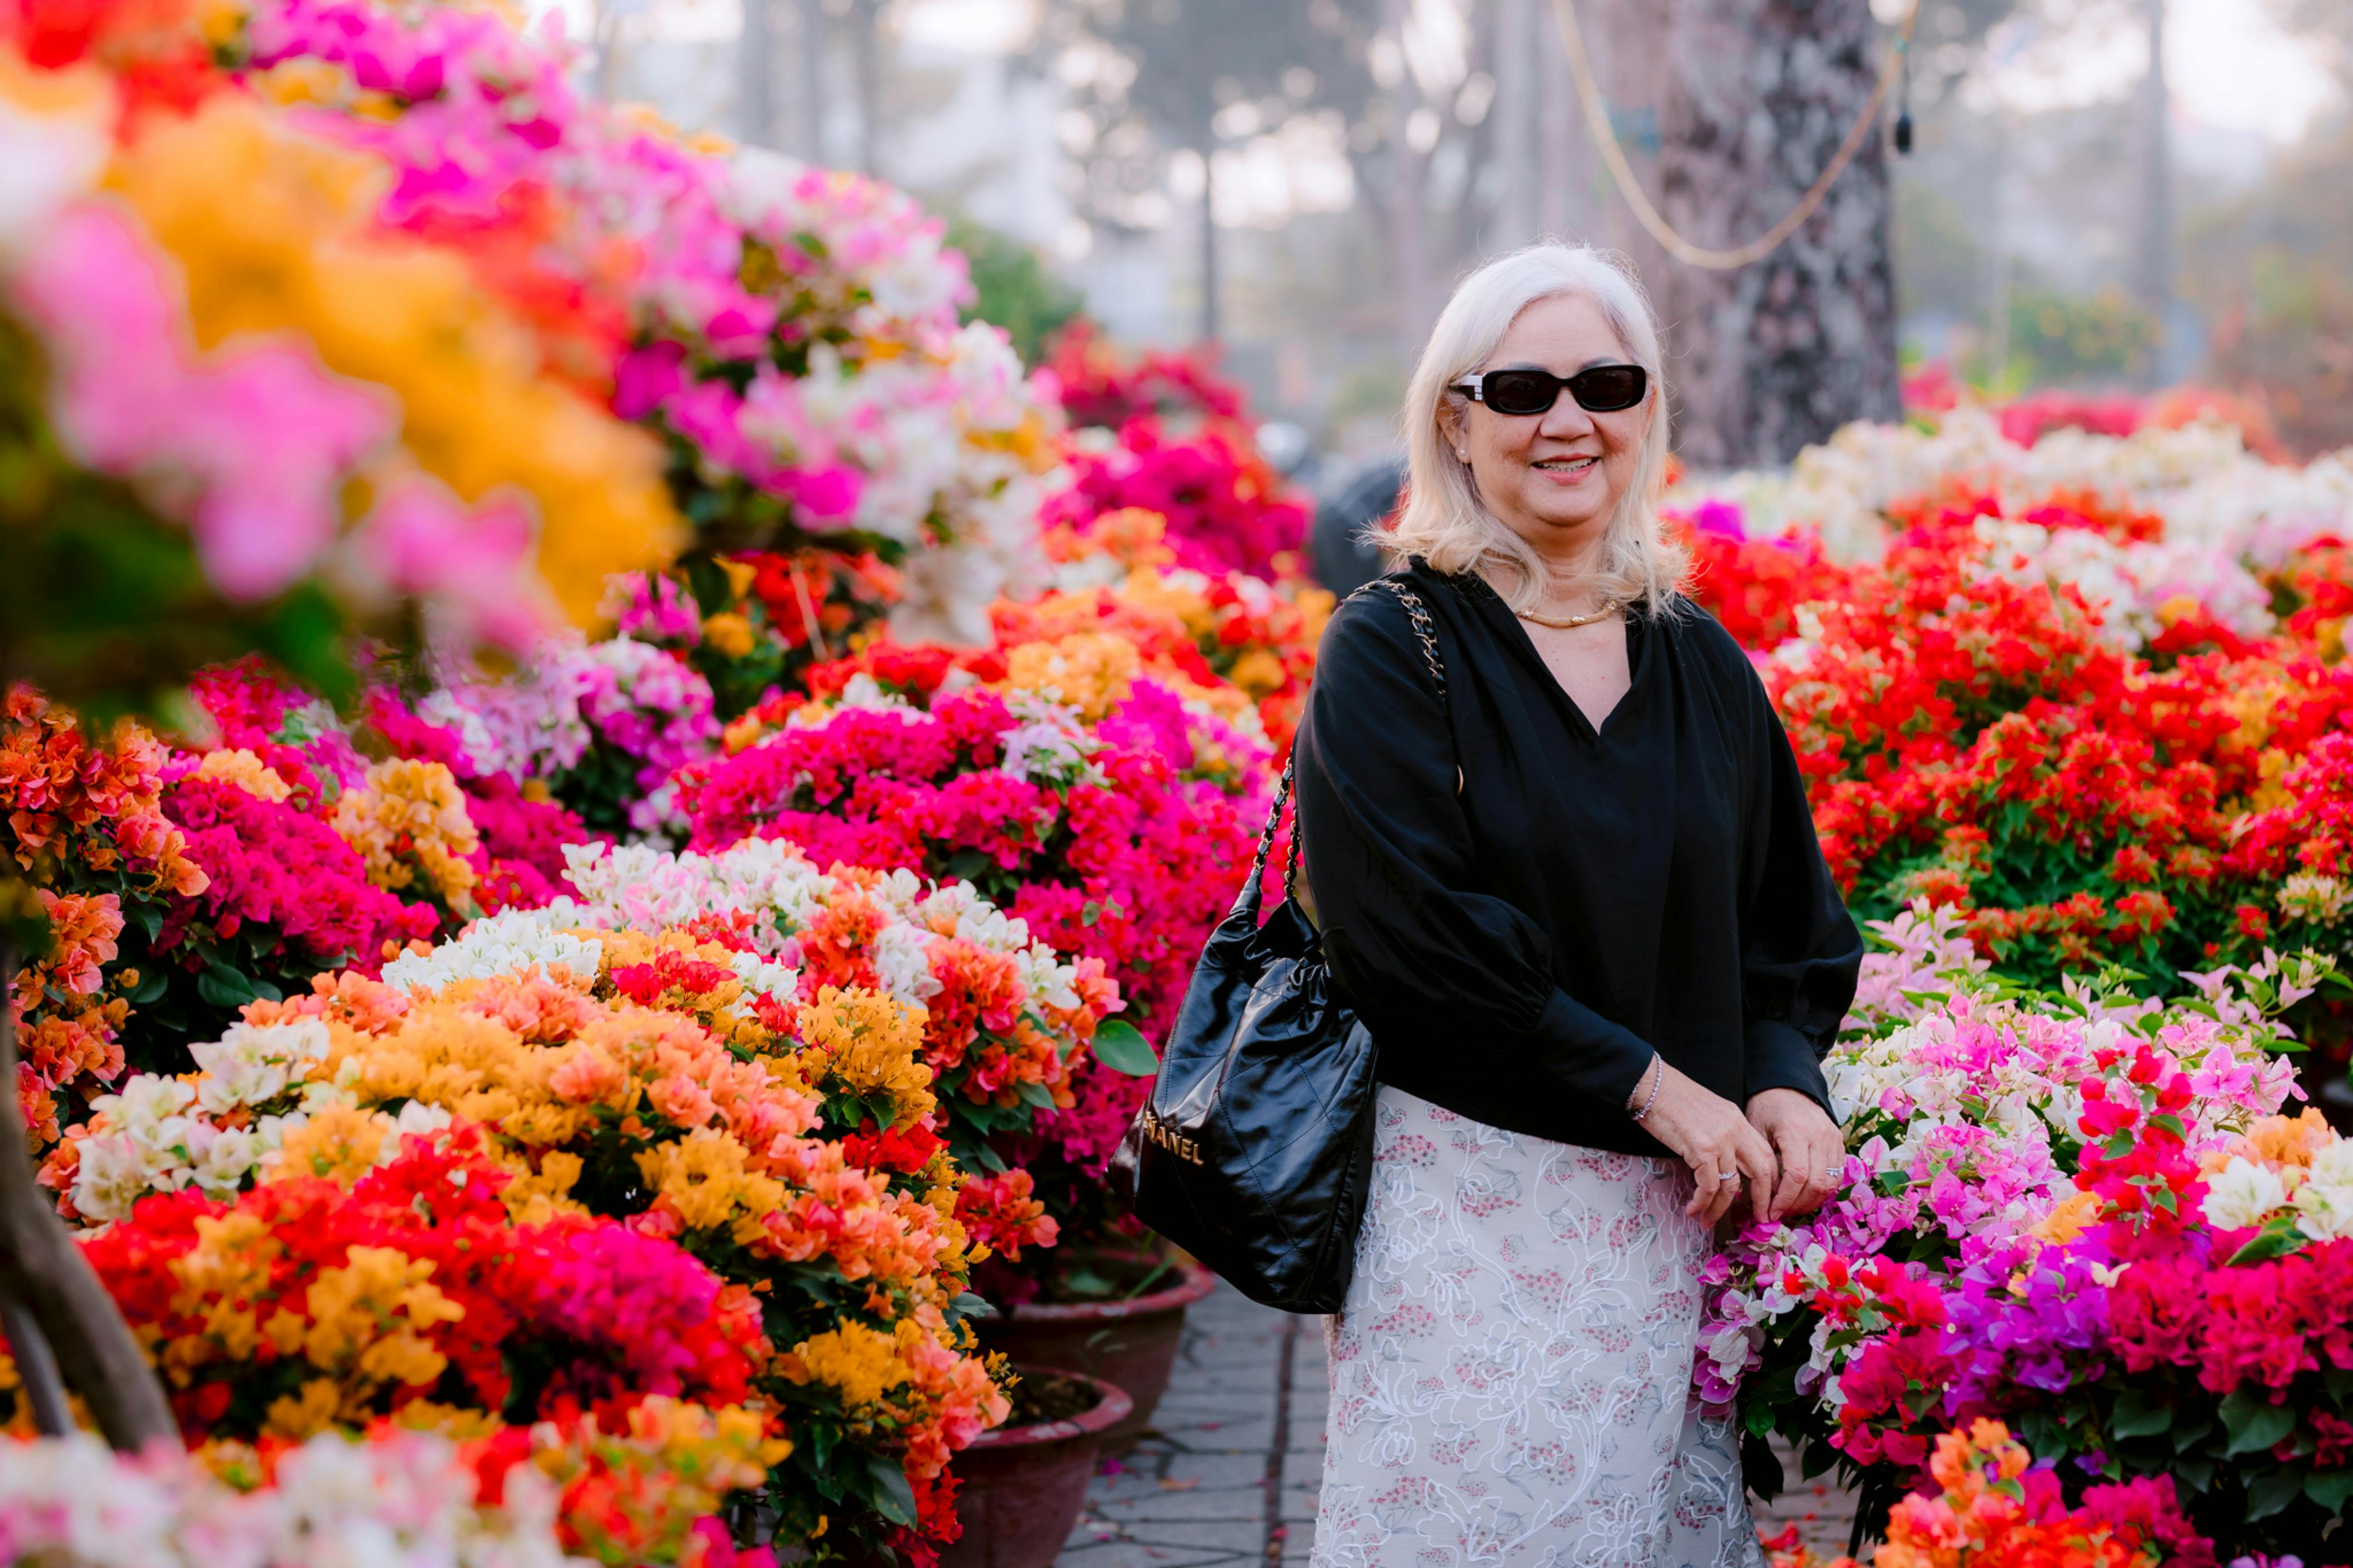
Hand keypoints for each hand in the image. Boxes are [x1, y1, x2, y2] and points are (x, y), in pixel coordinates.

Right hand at [1635, 1058, 1776, 1224]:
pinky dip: (1702, 1202)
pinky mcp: (1701, 1149)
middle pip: (1762, 1173)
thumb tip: (1723, 1164)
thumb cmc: (1672, 1099)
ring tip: (1708, 1220)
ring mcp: (1720, 1139)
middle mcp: (1735, 1129)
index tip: (1764, 1199)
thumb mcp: (1708, 1113)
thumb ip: (1722, 1135)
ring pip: (1732, 1185)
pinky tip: (1693, 1208)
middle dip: (1761, 1200)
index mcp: (1739, 1120)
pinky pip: (1709, 1185)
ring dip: (1720, 1208)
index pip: (1767, 1155)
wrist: (1652, 1085)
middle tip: (1756, 1219)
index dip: (1771, 1181)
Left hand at [1745, 1087, 1845, 1221]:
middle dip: (1797, 1205)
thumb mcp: (1756, 1131)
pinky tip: (1804, 1197)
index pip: (1796, 1175)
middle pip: (1816, 1183)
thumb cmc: (1766, 1108)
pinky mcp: (1840, 1142)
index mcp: (1795, 1130)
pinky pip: (1837, 1176)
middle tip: (1778, 1214)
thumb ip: (1762, 1163)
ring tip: (1791, 1209)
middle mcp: (1820, 1135)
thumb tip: (1761, 1200)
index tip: (1770, 1212)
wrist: (1788, 1086)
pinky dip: (1822, 1191)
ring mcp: (1833, 1139)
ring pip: (1830, 1183)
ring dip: (1811, 1202)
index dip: (1784, 1199)